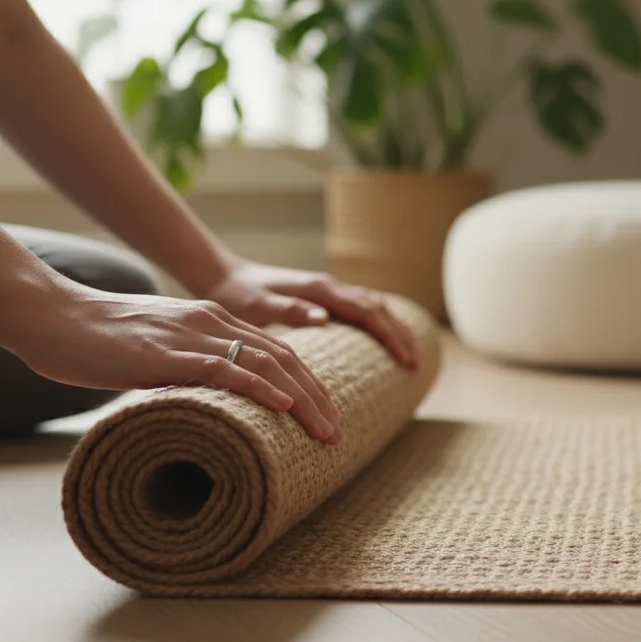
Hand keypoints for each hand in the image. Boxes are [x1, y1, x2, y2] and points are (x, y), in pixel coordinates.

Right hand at [7, 285, 344, 444]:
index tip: (327, 417)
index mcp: (211, 321)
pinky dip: (259, 387)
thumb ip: (182, 371)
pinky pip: (224, 369)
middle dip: (319, 397)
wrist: (49, 316)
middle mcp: (210, 323)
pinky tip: (283, 407)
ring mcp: (190, 336)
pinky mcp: (166, 354)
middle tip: (338, 433)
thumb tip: (203, 407)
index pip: (277, 352)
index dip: (309, 385)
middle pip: (285, 358)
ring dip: (303, 400)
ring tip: (325, 431)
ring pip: (265, 364)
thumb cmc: (93, 341)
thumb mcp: (153, 354)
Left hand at [200, 259, 421, 369]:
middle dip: (401, 335)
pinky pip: (362, 310)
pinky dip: (380, 325)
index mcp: (320, 290)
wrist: (223, 276)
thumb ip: (289, 310)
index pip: (368, 311)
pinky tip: (385, 341)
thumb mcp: (257, 305)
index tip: (406, 361)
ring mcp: (328, 292)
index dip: (390, 336)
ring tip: (410, 358)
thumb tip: (325, 317)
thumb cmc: (237, 295)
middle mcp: (329, 288)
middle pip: (379, 308)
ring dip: (394, 330)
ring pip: (374, 307)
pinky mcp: (323, 298)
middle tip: (417, 365)